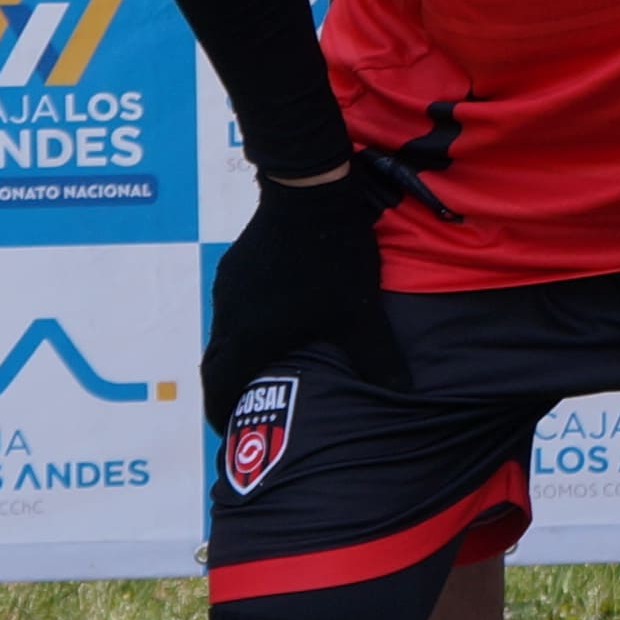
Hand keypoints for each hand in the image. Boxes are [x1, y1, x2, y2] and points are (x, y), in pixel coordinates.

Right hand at [205, 167, 402, 408]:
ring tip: (260, 367)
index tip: (225, 428)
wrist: (308, 192)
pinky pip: (233, 307)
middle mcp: (228, 315)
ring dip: (236, 354)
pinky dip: (244, 327)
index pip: (220, 387)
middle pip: (216, 363)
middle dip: (227, 387)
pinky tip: (271, 322)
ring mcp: (229, 287)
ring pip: (224, 332)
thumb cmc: (331, 260)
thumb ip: (377, 358)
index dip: (220, 411)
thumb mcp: (360, 314)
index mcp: (248, 337)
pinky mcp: (238, 264)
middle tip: (241, 405)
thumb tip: (403, 394)